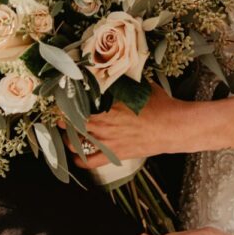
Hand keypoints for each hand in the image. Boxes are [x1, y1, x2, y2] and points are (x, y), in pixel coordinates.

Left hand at [67, 84, 186, 168]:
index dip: (65, 102)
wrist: (173, 128)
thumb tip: (116, 72)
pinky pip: (89, 161)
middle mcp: (104, 124)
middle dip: (63, 118)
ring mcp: (108, 141)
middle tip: (60, 114)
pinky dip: (79, 159)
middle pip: (72, 122)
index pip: (78, 104)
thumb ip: (125, 82)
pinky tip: (75, 154)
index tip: (61, 98)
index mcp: (109, 105)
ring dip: (67, 136)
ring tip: (66, 131)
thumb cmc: (160, 105)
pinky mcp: (115, 154)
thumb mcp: (141, 86)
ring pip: (76, 142)